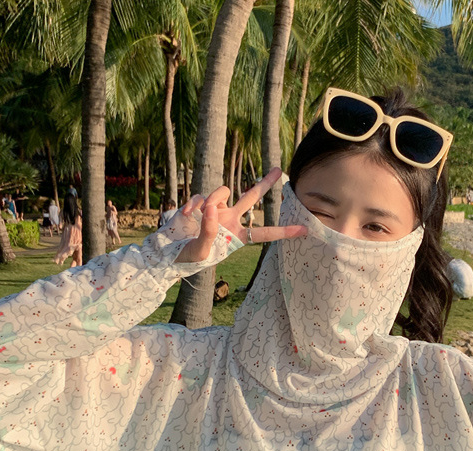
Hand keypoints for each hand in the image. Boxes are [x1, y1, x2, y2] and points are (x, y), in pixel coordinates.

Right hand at [175, 168, 306, 263]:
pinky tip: (185, 216)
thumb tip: (212, 209)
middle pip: (251, 197)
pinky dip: (193, 204)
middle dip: (265, 183)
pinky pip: (201, 196)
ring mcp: (215, 210)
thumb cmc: (188, 258)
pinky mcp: (200, 204)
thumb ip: (209, 231)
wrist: (168, 252)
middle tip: (279, 170)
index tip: (304, 230)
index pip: (264, 233)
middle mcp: (229, 220)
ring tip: (199, 214)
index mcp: (236, 236)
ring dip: (212, 199)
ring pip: (222, 192)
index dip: (283, 232)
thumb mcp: (202, 251)